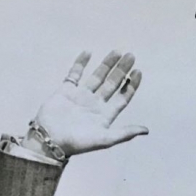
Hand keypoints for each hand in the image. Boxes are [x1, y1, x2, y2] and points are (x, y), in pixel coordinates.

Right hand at [27, 50, 148, 157]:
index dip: (131, 85)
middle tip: (131, 55)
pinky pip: (74, 75)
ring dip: (106, 64)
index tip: (138, 71)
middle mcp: (95, 104)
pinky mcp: (65, 91)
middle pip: (112, 83)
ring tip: (117, 51)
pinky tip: (88, 52)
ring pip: (96, 77)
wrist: (50, 140)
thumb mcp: (105, 139)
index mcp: (105, 115)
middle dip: (121, 70)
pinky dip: (80, 64)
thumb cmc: (78, 143)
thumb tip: (146, 130)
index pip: (122, 97)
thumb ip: (125, 133)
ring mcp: (80, 97)